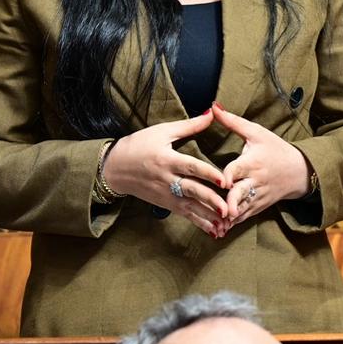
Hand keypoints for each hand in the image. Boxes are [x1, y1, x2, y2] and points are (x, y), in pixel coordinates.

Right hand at [102, 110, 229, 236]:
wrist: (114, 167)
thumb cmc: (138, 145)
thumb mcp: (162, 131)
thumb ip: (189, 126)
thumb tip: (211, 113)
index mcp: (167, 159)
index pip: (190, 167)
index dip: (207, 174)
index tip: (224, 180)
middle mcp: (166, 179)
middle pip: (192, 191)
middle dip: (210, 201)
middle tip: (228, 208)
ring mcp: (166, 194)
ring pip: (190, 207)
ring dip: (208, 216)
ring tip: (225, 224)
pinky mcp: (165, 203)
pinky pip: (184, 214)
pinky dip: (199, 222)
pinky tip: (213, 230)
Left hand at [213, 102, 311, 227]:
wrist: (299, 171)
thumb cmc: (274, 148)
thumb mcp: (256, 133)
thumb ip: (232, 122)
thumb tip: (212, 106)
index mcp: (253, 162)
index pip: (239, 169)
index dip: (229, 175)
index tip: (221, 181)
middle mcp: (255, 181)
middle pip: (242, 193)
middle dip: (232, 202)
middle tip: (222, 210)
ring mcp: (257, 196)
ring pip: (242, 209)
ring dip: (228, 217)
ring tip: (214, 226)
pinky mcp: (258, 206)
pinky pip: (245, 217)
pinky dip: (233, 223)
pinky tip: (218, 230)